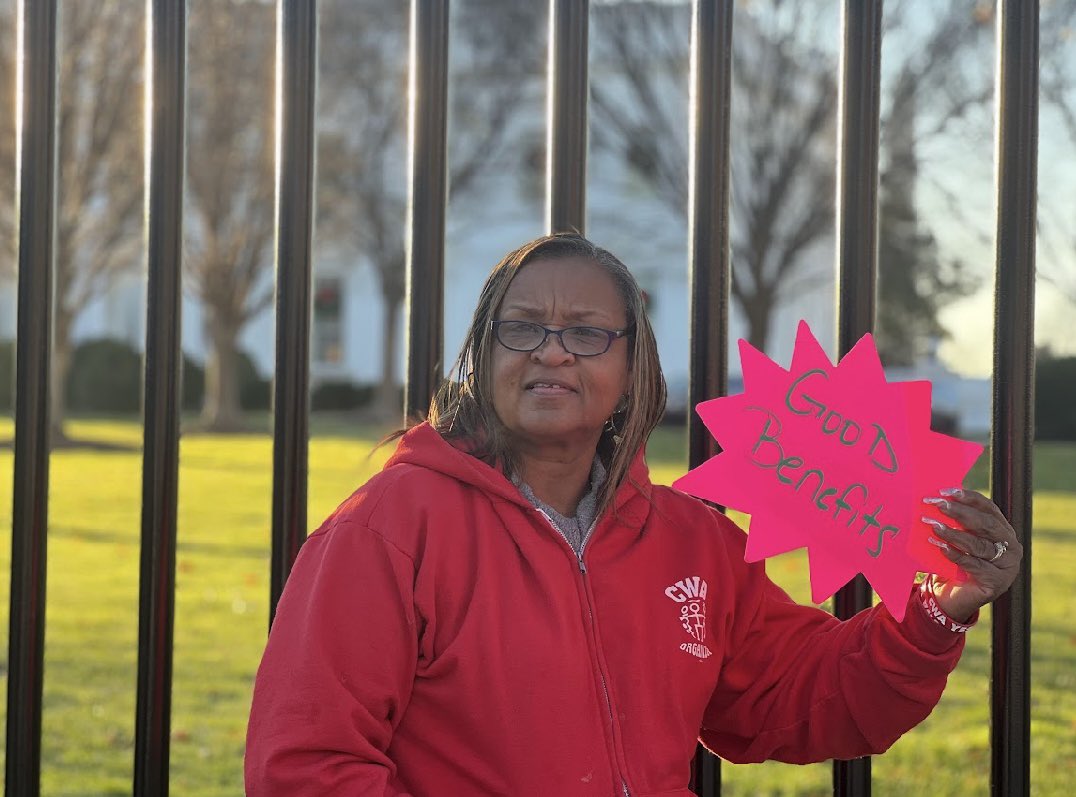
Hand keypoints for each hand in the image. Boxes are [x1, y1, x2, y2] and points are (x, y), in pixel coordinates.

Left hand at [922, 488, 1022, 622]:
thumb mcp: (958, 539)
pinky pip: (974, 565)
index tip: (945, 491)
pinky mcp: (997, 582)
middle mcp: (1011, 546)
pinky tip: (939, 547)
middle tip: (936, 505)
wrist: (954, 596)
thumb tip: (938, 499)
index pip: (989, 508)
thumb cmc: (955, 562)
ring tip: (933, 525)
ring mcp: (1007, 566)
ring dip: (953, 533)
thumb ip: (956, 522)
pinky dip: (955, 554)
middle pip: (986, 524)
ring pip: (979, 545)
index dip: (968, 498)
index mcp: (1003, 530)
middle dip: (959, 512)